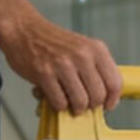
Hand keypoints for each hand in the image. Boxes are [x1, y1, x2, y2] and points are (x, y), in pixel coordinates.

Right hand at [0, 16, 120, 114]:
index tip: (108, 106)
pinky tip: (56, 98)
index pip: (115, 83)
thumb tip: (107, 96)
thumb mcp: (83, 47)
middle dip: (91, 105)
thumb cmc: (53, 42)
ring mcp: (63, 65)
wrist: (23, 30)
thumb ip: (96, 68)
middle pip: (99, 95)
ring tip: (70, 104)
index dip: (112, 100)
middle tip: (84, 104)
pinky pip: (60, 102)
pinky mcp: (44, 74)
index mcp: (96, 49)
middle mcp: (82, 56)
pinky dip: (59, 105)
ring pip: (81, 101)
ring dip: (76, 108)